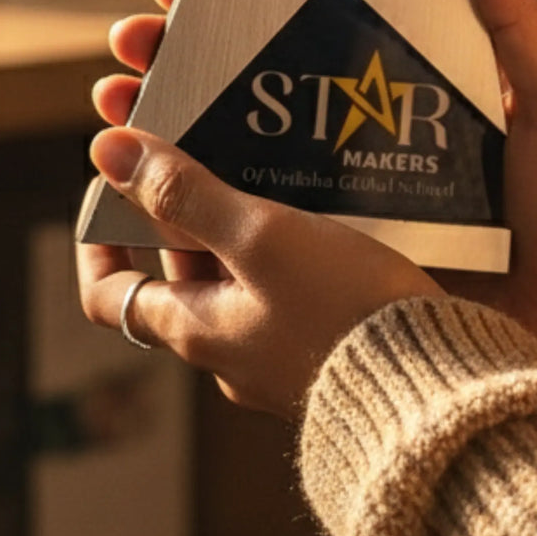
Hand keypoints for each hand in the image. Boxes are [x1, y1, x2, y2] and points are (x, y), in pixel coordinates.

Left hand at [76, 123, 440, 418]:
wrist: (438, 392)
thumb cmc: (346, 314)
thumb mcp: (262, 239)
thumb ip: (188, 196)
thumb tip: (110, 151)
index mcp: (194, 329)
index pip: (108, 294)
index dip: (98, 239)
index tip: (111, 187)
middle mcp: (226, 350)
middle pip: (178, 272)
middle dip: (182, 208)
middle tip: (200, 142)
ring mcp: (276, 354)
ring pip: (237, 275)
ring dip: (240, 220)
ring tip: (266, 160)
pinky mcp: (325, 348)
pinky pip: (286, 289)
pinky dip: (287, 245)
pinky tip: (322, 205)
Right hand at [93, 0, 536, 383]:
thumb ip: (515, 24)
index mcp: (403, 93)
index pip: (307, 30)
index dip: (238, 3)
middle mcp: (363, 147)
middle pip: (249, 93)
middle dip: (175, 63)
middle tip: (128, 46)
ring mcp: (347, 215)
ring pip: (236, 166)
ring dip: (163, 136)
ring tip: (112, 109)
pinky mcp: (341, 279)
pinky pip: (259, 248)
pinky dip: (196, 225)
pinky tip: (143, 205)